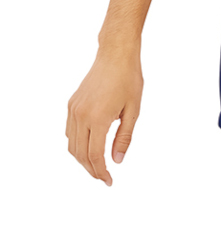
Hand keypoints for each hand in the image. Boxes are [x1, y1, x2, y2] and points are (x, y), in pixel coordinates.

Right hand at [66, 42, 143, 185]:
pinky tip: (88, 148)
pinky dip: (77, 145)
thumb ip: (124, 138)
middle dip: (91, 170)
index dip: (101, 172)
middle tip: (104, 178)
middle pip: (81, 154)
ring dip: (82, 159)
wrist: (115, 56)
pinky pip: (70, 132)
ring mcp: (74, 109)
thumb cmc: (128, 80)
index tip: (109, 181)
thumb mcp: (133, 111)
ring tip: (97, 166)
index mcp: (98, 118)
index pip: (95, 155)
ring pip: (72, 145)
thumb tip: (117, 161)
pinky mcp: (71, 104)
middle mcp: (81, 115)